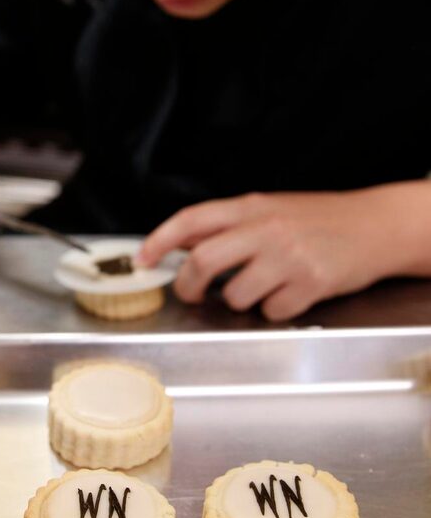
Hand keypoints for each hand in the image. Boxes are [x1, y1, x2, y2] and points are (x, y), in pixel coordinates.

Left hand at [137, 189, 407, 320]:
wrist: (376, 225)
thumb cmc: (316, 219)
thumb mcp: (268, 209)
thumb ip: (225, 224)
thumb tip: (178, 242)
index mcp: (250, 207)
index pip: (192, 220)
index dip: (159, 240)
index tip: (141, 260)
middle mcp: (267, 228)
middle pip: (203, 260)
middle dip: (188, 284)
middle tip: (191, 293)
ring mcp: (289, 256)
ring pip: (236, 294)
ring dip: (238, 301)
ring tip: (259, 288)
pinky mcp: (312, 283)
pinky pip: (272, 311)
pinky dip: (273, 310)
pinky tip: (288, 294)